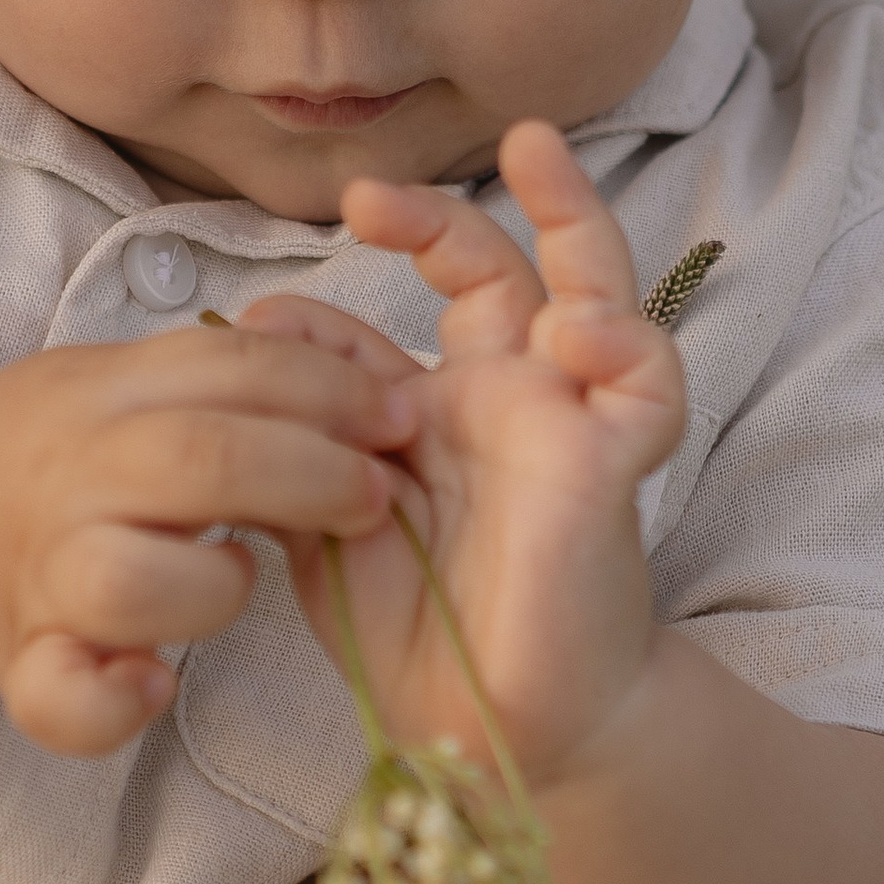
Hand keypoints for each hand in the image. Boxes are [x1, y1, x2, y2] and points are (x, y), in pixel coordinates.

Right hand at [0, 325, 404, 755]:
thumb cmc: (49, 459)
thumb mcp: (111, 384)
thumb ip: (209, 378)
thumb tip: (344, 369)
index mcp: (96, 395)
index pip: (227, 367)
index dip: (328, 389)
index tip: (397, 414)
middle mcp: (67, 477)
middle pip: (199, 460)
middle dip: (311, 474)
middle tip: (376, 495)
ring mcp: (39, 573)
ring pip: (129, 579)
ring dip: (214, 586)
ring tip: (239, 575)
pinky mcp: (21, 660)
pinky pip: (60, 695)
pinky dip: (112, 700)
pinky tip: (153, 682)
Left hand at [248, 122, 684, 789]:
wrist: (492, 730)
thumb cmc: (418, 634)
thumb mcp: (326, 534)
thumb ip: (291, 448)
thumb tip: (239, 350)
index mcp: (429, 417)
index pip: (379, 335)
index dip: (318, 325)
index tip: (260, 329)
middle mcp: (502, 403)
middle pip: (494, 273)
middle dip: (438, 217)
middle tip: (368, 191)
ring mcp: (563, 424)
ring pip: (594, 291)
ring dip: (571, 217)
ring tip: (537, 153)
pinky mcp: (611, 467)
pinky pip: (644, 386)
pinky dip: (627, 343)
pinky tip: (586, 327)